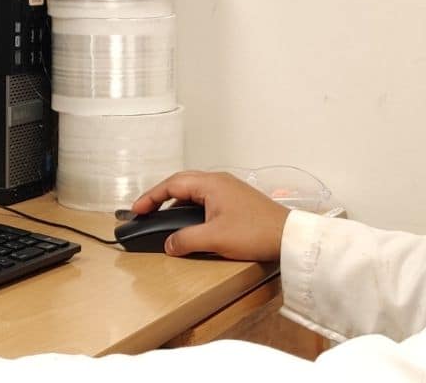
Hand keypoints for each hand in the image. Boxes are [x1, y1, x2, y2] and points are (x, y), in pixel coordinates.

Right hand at [131, 171, 290, 260]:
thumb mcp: (214, 238)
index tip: (137, 209)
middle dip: (160, 197)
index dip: (151, 197)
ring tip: (163, 218)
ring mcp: (229, 190)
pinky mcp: (236, 201)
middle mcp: (219, 181)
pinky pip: (205, 199)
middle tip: (145, 211)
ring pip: (194, 191)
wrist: (287, 237)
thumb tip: (169, 244)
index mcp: (211, 184)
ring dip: (176, 203)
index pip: (172, 184)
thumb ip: (186, 240)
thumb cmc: (256, 232)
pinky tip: (189, 224)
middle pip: (181, 183)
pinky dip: (191, 208)